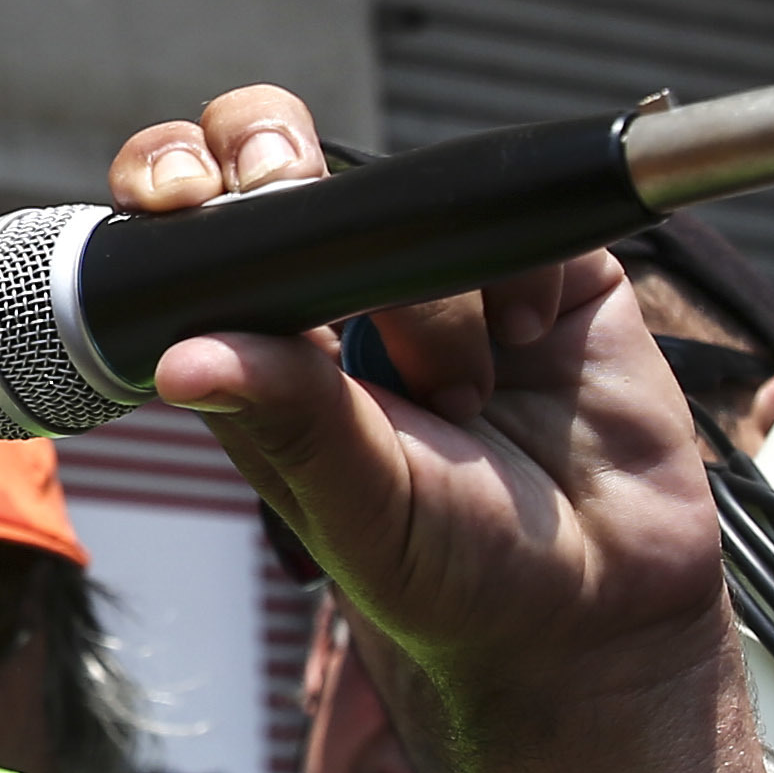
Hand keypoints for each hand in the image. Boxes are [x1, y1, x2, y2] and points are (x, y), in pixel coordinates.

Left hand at [118, 85, 726, 722]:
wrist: (598, 612)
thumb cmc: (451, 577)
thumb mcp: (356, 507)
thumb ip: (287, 419)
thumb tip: (182, 359)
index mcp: (260, 349)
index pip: (190, 233)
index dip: (175, 183)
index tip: (182, 197)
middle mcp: (341, 297)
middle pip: (275, 159)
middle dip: (276, 167)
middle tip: (293, 207)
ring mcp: (443, 277)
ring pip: (407, 200)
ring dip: (430, 297)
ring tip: (461, 402)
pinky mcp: (545, 271)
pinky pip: (517, 219)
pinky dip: (522, 273)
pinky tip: (530, 346)